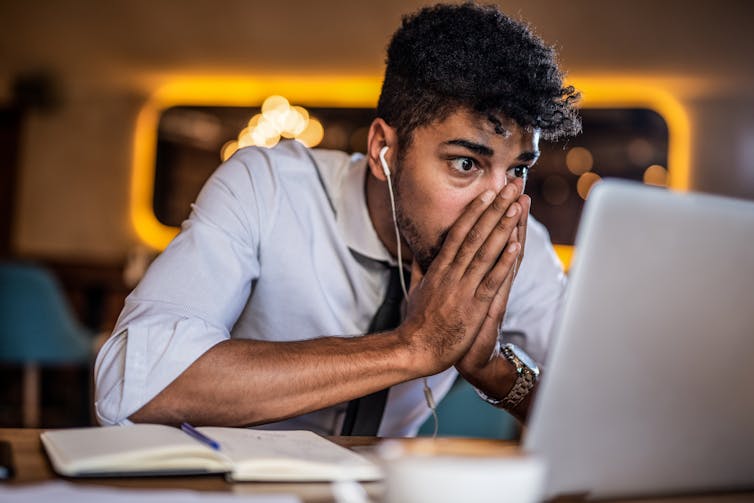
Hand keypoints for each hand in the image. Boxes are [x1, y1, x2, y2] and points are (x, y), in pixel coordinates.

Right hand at [399, 181, 523, 376]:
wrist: (415, 350)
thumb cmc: (416, 322)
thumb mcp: (414, 290)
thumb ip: (419, 269)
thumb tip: (417, 252)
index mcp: (439, 268)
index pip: (459, 232)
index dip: (475, 211)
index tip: (488, 193)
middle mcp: (452, 273)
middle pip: (475, 234)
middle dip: (495, 208)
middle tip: (510, 187)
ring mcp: (463, 288)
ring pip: (485, 251)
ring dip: (503, 227)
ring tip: (517, 206)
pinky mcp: (473, 306)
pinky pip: (491, 279)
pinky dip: (503, 261)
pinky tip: (515, 244)